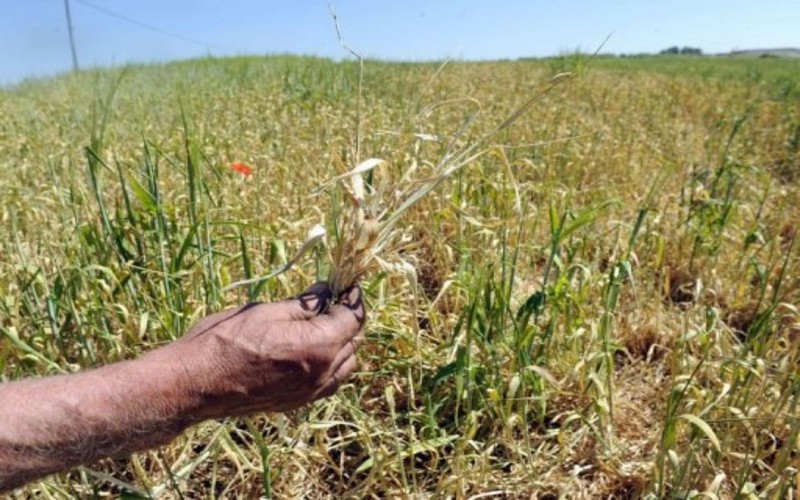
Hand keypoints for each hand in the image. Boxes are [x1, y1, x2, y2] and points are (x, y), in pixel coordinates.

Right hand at [153, 283, 365, 419]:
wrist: (197, 383)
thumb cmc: (226, 340)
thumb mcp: (267, 311)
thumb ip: (304, 304)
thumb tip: (326, 291)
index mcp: (320, 346)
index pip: (353, 319)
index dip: (352, 298)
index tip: (347, 285)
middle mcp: (323, 373)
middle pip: (353, 341)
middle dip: (348, 318)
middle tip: (332, 299)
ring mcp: (312, 392)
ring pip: (346, 364)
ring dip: (342, 342)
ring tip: (323, 323)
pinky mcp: (299, 402)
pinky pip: (331, 382)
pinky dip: (332, 364)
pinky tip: (314, 349)